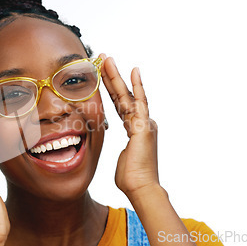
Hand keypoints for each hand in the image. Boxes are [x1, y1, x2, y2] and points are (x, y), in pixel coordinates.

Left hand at [100, 54, 159, 198]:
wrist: (141, 187)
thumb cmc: (131, 177)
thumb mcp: (122, 158)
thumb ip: (122, 151)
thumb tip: (122, 153)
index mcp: (136, 129)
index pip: (120, 104)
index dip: (111, 89)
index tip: (102, 75)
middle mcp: (142, 122)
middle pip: (123, 94)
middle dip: (112, 76)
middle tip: (103, 59)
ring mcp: (144, 122)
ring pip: (127, 94)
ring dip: (116, 76)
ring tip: (107, 59)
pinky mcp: (144, 126)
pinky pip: (139, 102)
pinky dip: (136, 86)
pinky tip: (133, 72)